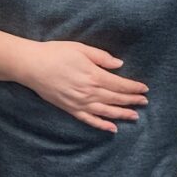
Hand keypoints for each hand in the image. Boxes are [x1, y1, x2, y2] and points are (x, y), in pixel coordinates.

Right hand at [19, 41, 148, 132]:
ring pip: (106, 112)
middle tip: (144, 102)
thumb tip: (119, 65)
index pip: (120, 84)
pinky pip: (89, 120)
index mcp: (94, 76)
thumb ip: (102, 57)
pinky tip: (112, 128)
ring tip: (134, 116)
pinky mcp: (70, 109)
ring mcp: (80, 103)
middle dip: (132, 100)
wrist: (31, 66)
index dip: (133, 87)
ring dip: (122, 114)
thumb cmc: (55, 53)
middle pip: (116, 99)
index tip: (144, 89)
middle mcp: (89, 92)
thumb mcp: (81, 48)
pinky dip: (102, 125)